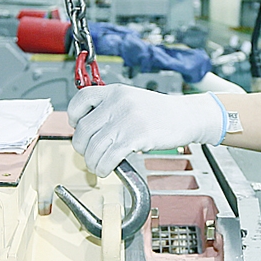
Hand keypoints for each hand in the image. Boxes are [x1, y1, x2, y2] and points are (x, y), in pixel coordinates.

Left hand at [67, 84, 223, 176]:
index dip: (74, 116)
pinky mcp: (136, 136)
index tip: (77, 126)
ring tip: (98, 165)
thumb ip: (110, 108)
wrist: (186, 116)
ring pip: (94, 147)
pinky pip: (109, 157)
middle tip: (89, 153)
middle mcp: (118, 103)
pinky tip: (106, 169)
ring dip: (92, 162)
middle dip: (82, 147)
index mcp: (115, 91)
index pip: (81, 99)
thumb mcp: (132, 99)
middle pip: (83, 129)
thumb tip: (87, 128)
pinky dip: (103, 167)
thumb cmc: (160, 111)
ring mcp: (127, 119)